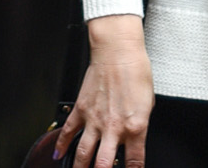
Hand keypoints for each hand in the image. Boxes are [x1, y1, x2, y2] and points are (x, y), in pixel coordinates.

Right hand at [57, 16, 151, 166]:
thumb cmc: (136, 71)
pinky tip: (59, 156)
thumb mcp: (148, 103)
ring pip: (83, 155)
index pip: (134, 162)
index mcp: (135, 127)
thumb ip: (140, 126)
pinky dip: (61, 146)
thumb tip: (134, 139)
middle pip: (103, 166)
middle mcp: (113, 128)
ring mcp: (94, 121)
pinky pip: (67, 132)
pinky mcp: (81, 110)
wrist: (119, 51)